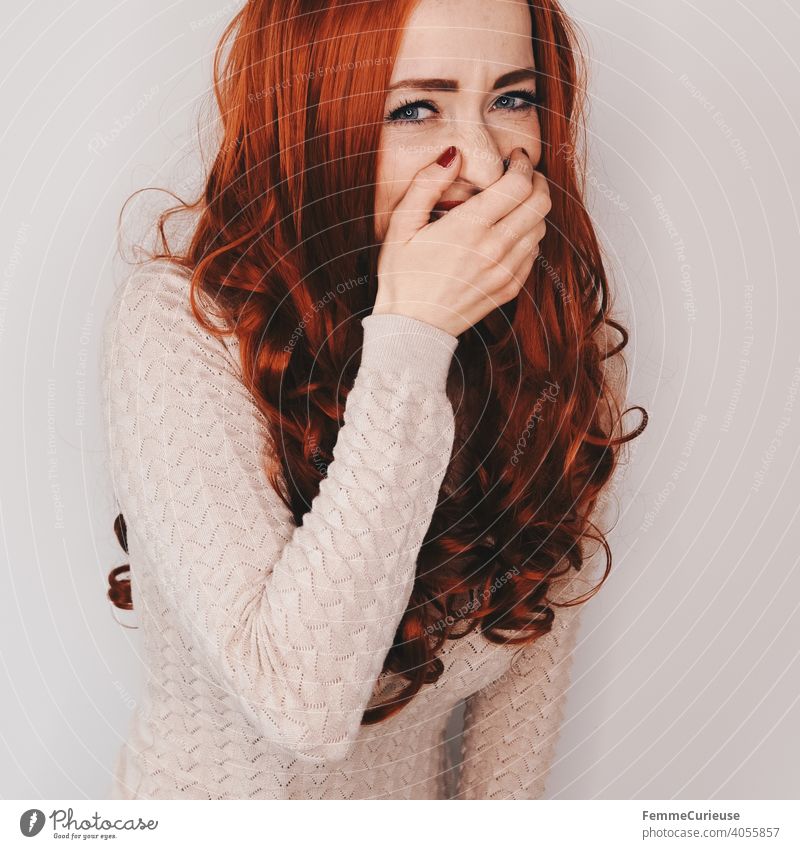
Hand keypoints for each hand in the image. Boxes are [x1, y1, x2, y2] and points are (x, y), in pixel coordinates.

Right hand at [373, 146, 550, 336]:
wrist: (412, 327)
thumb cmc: (403, 276)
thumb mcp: (401, 225)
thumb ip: (426, 184)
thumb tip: (453, 155)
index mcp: (469, 228)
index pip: (519, 184)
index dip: (523, 164)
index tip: (515, 158)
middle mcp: (494, 249)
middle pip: (541, 203)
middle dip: (536, 182)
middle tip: (521, 176)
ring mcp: (506, 271)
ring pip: (541, 227)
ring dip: (533, 209)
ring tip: (514, 204)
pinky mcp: (509, 288)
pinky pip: (533, 254)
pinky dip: (528, 237)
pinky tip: (507, 234)